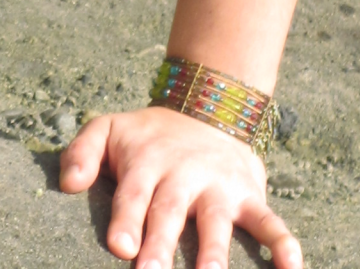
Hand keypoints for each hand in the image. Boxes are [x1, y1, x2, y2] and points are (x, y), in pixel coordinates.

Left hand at [61, 105, 301, 268]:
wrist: (208, 106)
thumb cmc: (148, 136)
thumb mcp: (109, 128)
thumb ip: (82, 151)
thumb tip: (68, 185)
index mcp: (147, 162)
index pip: (134, 193)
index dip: (127, 219)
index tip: (119, 246)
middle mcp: (184, 174)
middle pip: (172, 212)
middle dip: (162, 243)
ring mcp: (219, 186)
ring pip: (217, 221)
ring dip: (215, 250)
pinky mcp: (249, 195)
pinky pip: (270, 220)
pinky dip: (283, 242)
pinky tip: (291, 267)